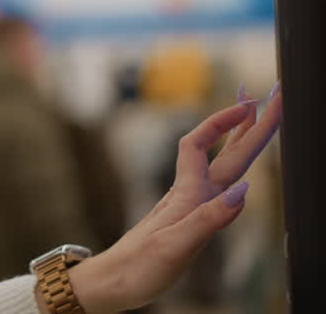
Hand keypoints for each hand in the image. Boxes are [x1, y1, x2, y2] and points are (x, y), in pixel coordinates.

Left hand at [68, 85, 282, 313]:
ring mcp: (187, 207)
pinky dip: (231, 169)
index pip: (202, 144)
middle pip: (221, 152)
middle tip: (273, 98)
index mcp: (185, 197)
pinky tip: (235, 171)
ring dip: (239, 140)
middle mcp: (188, 196)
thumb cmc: (137, 269)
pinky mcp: (187, 220)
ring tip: (255, 119)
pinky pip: (215, 186)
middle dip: (248, 124)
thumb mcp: (174, 247)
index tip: (252, 102)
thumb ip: (208, 220)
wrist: (110, 285)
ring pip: (219, 165)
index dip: (224, 120)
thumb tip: (244, 191)